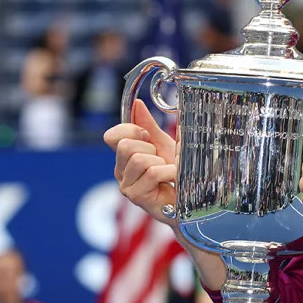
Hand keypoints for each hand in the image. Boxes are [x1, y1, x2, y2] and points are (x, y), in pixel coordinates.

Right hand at [103, 100, 177, 226]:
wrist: (190, 199)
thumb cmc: (176, 174)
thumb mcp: (164, 145)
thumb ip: (149, 126)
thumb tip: (137, 104)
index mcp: (124, 157)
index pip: (111, 136)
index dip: (131, 130)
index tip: (148, 138)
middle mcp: (120, 171)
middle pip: (125, 146)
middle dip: (150, 148)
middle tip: (161, 160)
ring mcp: (126, 185)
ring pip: (139, 159)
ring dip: (162, 162)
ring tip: (169, 171)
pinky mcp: (136, 196)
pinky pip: (152, 172)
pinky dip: (170, 171)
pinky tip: (174, 179)